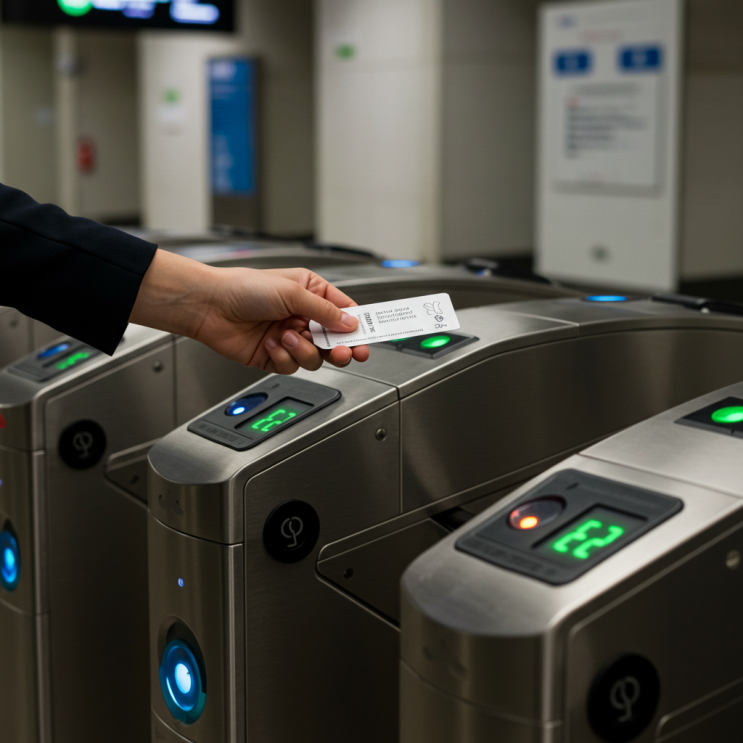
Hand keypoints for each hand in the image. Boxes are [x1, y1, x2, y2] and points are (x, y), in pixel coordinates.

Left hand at [130, 249, 369, 373]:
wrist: (210, 307)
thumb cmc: (245, 288)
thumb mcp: (293, 292)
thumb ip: (326, 311)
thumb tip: (350, 324)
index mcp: (312, 293)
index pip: (345, 313)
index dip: (359, 328)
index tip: (369, 339)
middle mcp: (303, 316)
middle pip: (335, 340)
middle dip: (340, 348)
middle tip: (343, 352)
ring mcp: (290, 337)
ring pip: (316, 357)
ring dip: (303, 350)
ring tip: (286, 337)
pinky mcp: (275, 356)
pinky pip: (293, 365)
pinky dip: (283, 356)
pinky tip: (269, 344)